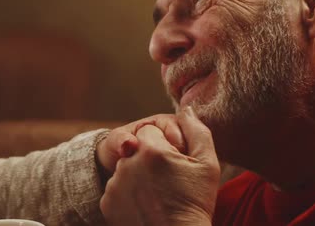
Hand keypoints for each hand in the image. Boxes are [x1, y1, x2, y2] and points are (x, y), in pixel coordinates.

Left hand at [100, 108, 219, 225]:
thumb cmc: (195, 202)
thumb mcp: (207, 164)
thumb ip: (197, 130)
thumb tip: (186, 109)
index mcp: (151, 150)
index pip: (151, 130)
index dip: (165, 145)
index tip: (174, 164)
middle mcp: (127, 163)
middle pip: (137, 149)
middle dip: (149, 159)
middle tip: (167, 182)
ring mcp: (115, 184)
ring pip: (126, 168)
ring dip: (138, 176)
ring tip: (157, 196)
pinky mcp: (107, 202)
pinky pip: (117, 189)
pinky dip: (128, 194)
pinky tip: (145, 205)